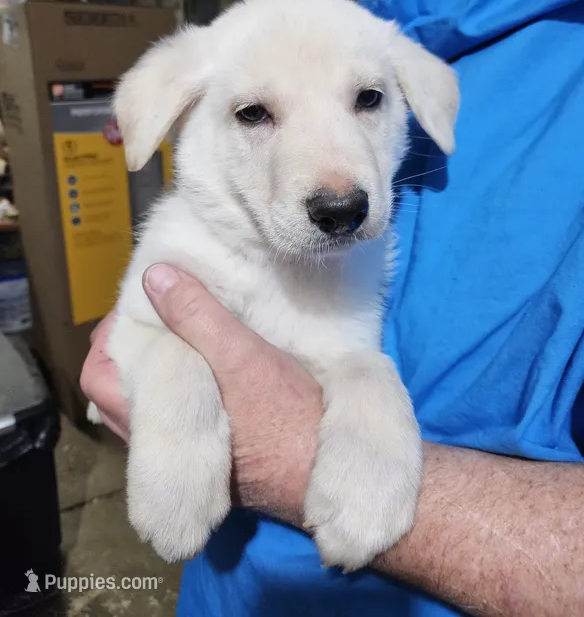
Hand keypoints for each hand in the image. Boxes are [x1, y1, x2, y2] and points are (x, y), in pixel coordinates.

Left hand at [80, 264, 322, 522]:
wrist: (322, 469)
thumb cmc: (283, 416)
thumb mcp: (241, 355)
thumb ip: (196, 315)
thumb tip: (155, 276)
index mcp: (150, 420)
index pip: (98, 373)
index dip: (113, 332)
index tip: (142, 300)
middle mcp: (154, 445)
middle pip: (118, 387)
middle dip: (133, 345)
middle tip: (161, 309)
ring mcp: (178, 454)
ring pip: (146, 401)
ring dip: (156, 364)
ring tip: (182, 328)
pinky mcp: (203, 455)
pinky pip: (171, 414)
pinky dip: (177, 384)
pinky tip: (206, 362)